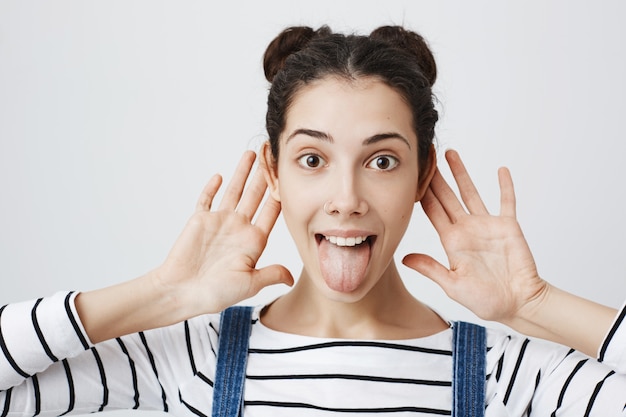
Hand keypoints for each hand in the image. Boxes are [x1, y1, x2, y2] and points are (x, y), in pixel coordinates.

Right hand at [157, 150, 293, 315]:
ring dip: (242, 173)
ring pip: (234, 191)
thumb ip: (271, 274)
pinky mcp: (200, 220)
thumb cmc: (215, 293)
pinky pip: (207, 199)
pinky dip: (212, 187)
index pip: (272, 211)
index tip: (290, 176)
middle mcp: (239, 228)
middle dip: (264, 175)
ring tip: (252, 154)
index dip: (281, 193)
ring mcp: (219, 222)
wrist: (181, 292)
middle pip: (256, 195)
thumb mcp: (249, 283)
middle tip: (273, 154)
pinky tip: (220, 175)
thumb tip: (292, 276)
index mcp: (254, 241)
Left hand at [402, 149, 546, 323]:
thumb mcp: (453, 284)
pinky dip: (505, 186)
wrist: (518, 304)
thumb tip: (404, 258)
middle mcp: (466, 229)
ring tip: (450, 153)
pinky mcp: (508, 226)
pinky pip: (506, 201)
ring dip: (461, 173)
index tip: (411, 174)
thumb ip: (431, 268)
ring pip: (470, 192)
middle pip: (446, 196)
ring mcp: (487, 225)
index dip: (421, 192)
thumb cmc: (486, 300)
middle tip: (425, 154)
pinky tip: (501, 170)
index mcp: (451, 241)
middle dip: (435, 176)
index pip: (432, 210)